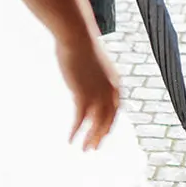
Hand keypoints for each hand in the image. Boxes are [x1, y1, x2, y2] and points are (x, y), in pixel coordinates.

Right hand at [56, 34, 120, 150]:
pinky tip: (70, 140)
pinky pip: (80, 120)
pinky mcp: (83, 96)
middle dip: (101, 136)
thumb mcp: (93, 62)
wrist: (76, 36)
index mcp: (115, 83)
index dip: (109, 123)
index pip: (116, 110)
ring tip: (84, 149)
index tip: (103, 133)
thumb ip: (94, 73)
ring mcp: (97, 95)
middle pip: (108, 120)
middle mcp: (110, 92)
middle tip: (94, 148)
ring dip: (90, 138)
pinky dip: (76, 132)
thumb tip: (88, 74)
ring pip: (96, 124)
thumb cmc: (81, 44)